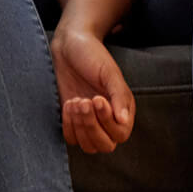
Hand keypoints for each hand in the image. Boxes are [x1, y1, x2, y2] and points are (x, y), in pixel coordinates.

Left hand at [49, 26, 134, 153]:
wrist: (69, 45)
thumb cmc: (93, 56)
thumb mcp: (109, 73)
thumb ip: (119, 96)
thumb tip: (124, 120)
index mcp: (122, 110)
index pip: (120, 134)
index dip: (107, 121)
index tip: (96, 99)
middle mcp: (107, 120)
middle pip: (105, 145)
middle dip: (91, 126)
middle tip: (83, 100)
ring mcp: (89, 121)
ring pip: (88, 146)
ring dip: (79, 127)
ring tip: (75, 101)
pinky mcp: (71, 120)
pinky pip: (71, 138)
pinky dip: (68, 126)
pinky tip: (68, 104)